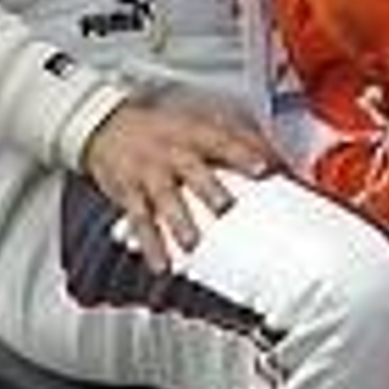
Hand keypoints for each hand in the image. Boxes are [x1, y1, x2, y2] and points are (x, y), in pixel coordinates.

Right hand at [83, 99, 278, 271]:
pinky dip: (150, 245)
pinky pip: (139, 220)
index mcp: (192, 132)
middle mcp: (170, 152)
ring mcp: (148, 173)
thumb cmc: (164, 128)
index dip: (242, 151)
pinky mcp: (129, 193)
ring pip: (163, 197)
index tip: (263, 167)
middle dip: (207, 187)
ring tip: (191, 244)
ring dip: (178, 222)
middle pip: (190, 168)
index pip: (220, 139)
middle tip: (225, 206)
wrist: (106, 126)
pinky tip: (161, 265)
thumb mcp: (199, 123)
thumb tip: (282, 160)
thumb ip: (239, 139)